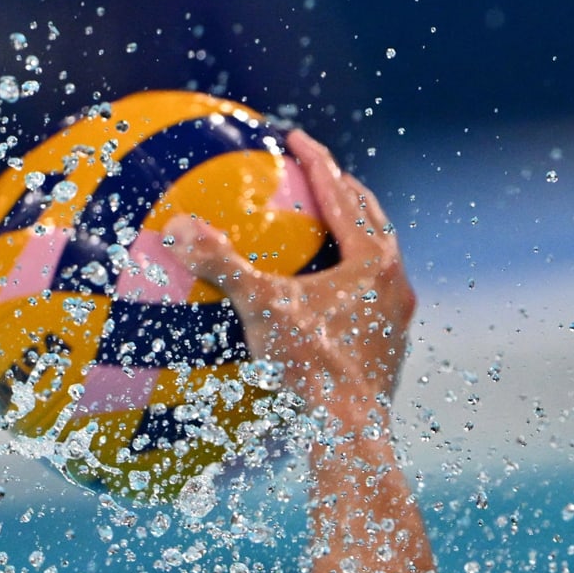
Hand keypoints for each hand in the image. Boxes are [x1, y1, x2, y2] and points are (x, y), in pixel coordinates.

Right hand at [162, 129, 415, 437]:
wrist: (352, 436)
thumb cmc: (313, 371)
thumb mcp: (263, 310)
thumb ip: (222, 265)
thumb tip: (175, 226)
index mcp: (373, 261)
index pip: (341, 193)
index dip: (315, 160)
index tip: (293, 136)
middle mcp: (395, 284)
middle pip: (371, 220)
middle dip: (343, 191)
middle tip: (317, 173)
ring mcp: (398, 319)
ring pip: (378, 261)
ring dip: (353, 237)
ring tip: (326, 228)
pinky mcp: (391, 351)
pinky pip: (370, 300)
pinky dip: (348, 282)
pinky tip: (323, 297)